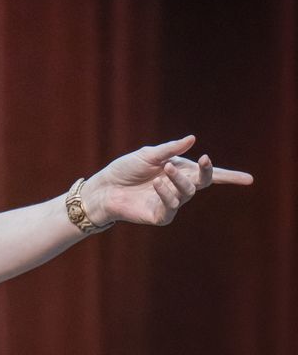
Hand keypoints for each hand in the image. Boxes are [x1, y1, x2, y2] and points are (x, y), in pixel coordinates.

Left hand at [82, 135, 252, 226]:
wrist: (104, 188)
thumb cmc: (124, 170)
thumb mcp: (148, 154)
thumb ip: (170, 149)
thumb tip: (193, 139)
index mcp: (178, 171)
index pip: (208, 175)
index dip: (229, 177)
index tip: (249, 179)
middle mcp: (178, 187)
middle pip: (203, 182)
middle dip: (208, 172)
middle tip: (204, 160)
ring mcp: (170, 202)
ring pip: (188, 193)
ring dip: (179, 180)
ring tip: (165, 170)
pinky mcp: (160, 216)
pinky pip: (171, 206)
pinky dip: (167, 194)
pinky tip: (157, 184)